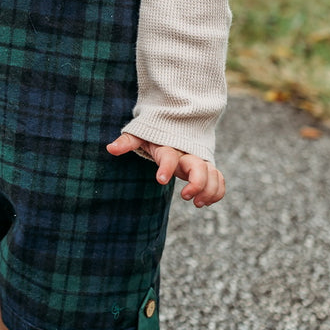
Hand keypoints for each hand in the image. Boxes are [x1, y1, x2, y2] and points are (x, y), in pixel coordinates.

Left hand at [106, 133, 224, 206]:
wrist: (176, 126)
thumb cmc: (155, 135)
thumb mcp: (140, 136)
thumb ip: (127, 142)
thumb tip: (110, 148)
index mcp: (169, 147)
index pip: (169, 156)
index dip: (166, 167)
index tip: (160, 180)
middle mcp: (187, 153)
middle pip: (199, 166)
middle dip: (197, 183)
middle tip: (185, 197)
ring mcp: (200, 160)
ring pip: (213, 174)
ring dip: (209, 190)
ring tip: (197, 204)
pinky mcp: (208, 168)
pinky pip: (219, 179)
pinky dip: (217, 191)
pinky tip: (205, 202)